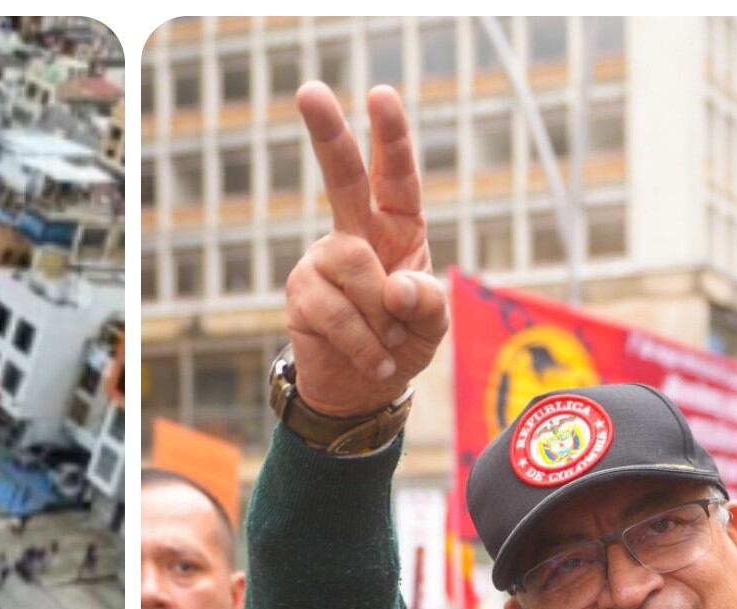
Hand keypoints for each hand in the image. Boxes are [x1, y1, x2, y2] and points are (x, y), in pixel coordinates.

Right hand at [287, 83, 448, 418]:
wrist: (361, 390)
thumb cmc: (403, 342)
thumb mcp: (434, 322)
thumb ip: (428, 301)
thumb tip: (392, 288)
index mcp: (397, 226)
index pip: (396, 176)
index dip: (391, 136)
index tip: (380, 95)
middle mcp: (355, 232)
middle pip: (342, 177)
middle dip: (327, 133)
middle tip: (308, 91)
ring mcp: (323, 260)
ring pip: (353, 264)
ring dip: (381, 315)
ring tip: (388, 341)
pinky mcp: (302, 294)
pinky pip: (335, 310)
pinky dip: (364, 341)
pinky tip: (375, 358)